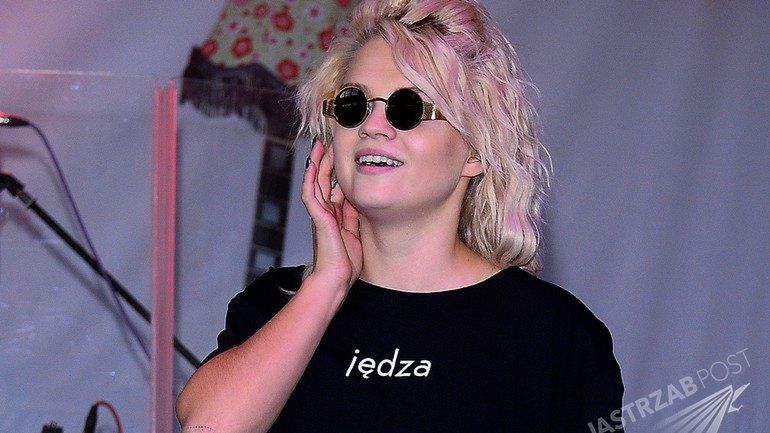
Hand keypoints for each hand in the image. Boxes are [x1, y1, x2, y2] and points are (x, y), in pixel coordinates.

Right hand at [301, 137, 362, 290]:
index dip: (338, 170)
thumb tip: (359, 200)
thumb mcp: (356, 232)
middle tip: (330, 141)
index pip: (335, 186)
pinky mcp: (318, 218)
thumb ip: (355, 216)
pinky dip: (310, 178)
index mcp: (336, 215)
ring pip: (315, 182)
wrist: (336, 280)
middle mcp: (326, 211)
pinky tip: (312, 164)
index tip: (343, 153)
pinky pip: (310, 193)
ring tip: (319, 145)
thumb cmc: (346, 263)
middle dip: (327, 160)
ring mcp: (320, 214)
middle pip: (324, 179)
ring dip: (317, 163)